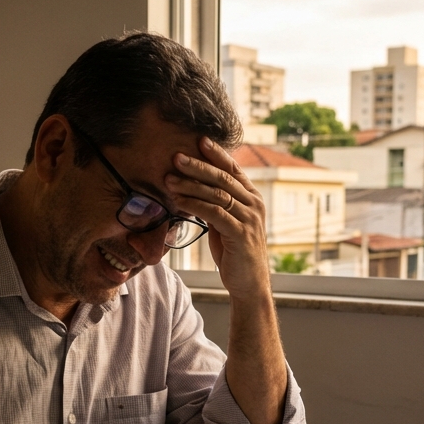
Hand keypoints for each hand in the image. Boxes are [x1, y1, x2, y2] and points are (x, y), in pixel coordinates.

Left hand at [166, 138, 271, 301]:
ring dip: (190, 185)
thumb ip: (218, 205)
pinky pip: (214, 213)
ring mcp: (249, 218)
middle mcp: (254, 204)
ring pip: (217, 194)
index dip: (217, 154)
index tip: (199, 140)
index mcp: (252, 198)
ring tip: (169, 179)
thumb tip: (196, 189)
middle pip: (223, 178)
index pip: (233, 170)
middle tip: (176, 156)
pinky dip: (194, 204)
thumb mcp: (226, 223)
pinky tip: (179, 200)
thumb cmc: (235, 253)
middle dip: (198, 165)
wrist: (249, 283)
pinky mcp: (241, 233)